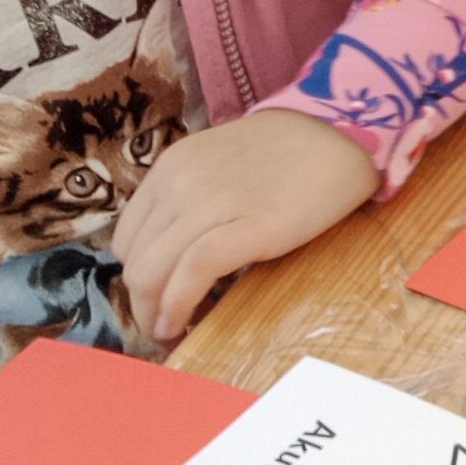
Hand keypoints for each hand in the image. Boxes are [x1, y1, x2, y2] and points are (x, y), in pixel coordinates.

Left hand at [115, 110, 379, 348]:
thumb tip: (171, 254)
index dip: (137, 274)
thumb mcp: (218, 164)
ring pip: (152, 274)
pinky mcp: (247, 229)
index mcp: (169, 167)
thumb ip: (188, 198)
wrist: (339, 134)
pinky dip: (177, 308)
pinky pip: (191, 276)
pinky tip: (182, 326)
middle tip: (162, 324)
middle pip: (135, 262)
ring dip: (154, 314)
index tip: (156, 295)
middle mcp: (179, 184)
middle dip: (141, 303)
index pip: (127, 238)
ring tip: (172, 330)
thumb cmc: (285, 153)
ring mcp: (210, 205)